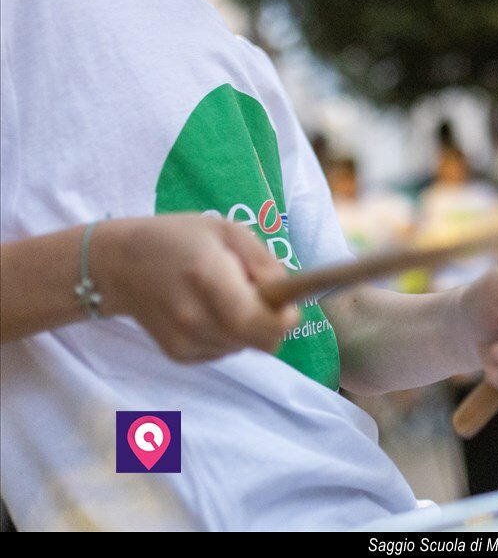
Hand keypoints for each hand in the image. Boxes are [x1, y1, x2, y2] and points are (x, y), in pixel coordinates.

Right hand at [88, 215, 299, 361]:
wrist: (119, 264)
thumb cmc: (180, 239)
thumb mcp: (228, 232)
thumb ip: (263, 262)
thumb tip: (287, 293)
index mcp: (208, 279)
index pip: (257, 322)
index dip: (283, 319)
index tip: (288, 305)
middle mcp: (194, 318)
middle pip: (259, 341)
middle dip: (271, 321)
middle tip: (257, 293)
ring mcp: (184, 341)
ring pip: (245, 347)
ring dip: (249, 327)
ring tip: (226, 296)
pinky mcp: (179, 355)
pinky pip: (226, 351)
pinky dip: (229, 334)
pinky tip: (210, 310)